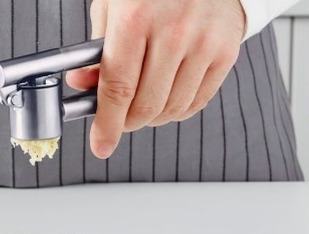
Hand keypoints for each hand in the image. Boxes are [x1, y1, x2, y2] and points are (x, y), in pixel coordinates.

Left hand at [66, 0, 245, 158]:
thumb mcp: (114, 7)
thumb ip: (97, 51)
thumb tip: (83, 87)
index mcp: (136, 17)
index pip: (118, 88)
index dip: (107, 124)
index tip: (101, 144)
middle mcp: (172, 31)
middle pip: (145, 106)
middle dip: (127, 122)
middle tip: (119, 119)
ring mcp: (203, 44)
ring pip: (172, 109)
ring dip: (152, 117)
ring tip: (143, 102)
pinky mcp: (225, 53)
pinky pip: (196, 102)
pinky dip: (177, 109)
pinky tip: (166, 94)